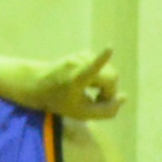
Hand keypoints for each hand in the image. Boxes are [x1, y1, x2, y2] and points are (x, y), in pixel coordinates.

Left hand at [3, 47, 126, 122]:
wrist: (37, 84)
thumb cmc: (58, 102)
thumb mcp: (81, 113)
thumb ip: (105, 110)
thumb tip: (124, 97)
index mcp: (76, 79)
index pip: (90, 68)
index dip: (101, 59)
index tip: (109, 48)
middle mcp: (78, 64)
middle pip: (112, 76)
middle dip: (110, 91)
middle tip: (98, 102)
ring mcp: (81, 56)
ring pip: (109, 71)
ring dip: (106, 85)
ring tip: (93, 96)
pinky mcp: (83, 53)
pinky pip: (103, 67)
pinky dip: (102, 77)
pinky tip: (91, 86)